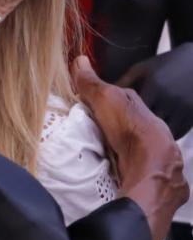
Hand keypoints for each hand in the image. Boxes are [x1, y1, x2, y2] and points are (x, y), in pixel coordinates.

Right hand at [73, 56, 187, 239]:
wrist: (151, 169)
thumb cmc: (131, 131)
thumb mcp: (106, 100)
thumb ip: (92, 83)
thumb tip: (80, 59)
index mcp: (145, 114)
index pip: (127, 104)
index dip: (109, 103)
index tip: (90, 107)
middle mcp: (156, 134)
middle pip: (134, 129)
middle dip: (119, 131)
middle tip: (95, 135)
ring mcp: (160, 158)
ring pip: (141, 152)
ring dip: (126, 154)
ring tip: (103, 158)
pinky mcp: (158, 180)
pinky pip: (143, 173)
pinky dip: (132, 173)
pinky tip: (119, 176)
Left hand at [118, 44, 192, 138]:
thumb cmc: (165, 64)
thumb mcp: (142, 69)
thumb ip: (123, 81)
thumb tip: (101, 94)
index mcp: (153, 86)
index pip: (131, 107)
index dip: (121, 115)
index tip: (112, 120)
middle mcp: (168, 99)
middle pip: (146, 121)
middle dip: (135, 126)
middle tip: (124, 130)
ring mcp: (182, 109)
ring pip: (162, 130)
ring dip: (151, 133)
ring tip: (140, 133)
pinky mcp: (192, 117)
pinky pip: (176, 132)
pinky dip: (166, 134)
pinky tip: (157, 132)